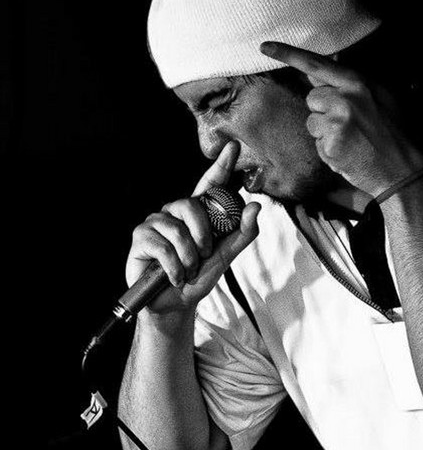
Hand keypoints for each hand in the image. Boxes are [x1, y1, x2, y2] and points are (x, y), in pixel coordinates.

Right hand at [125, 142, 260, 314]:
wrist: (176, 302)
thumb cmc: (200, 275)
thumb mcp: (226, 255)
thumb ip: (243, 233)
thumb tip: (255, 207)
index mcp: (198, 212)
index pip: (210, 183)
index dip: (221, 164)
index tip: (233, 147)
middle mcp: (176, 211)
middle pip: (191, 205)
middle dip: (203, 235)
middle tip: (204, 255)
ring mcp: (156, 222)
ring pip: (177, 229)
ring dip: (189, 257)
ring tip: (188, 269)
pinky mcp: (141, 236)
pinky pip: (162, 246)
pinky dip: (175, 267)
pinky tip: (175, 276)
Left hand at [260, 41, 422, 196]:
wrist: (403, 170)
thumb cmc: (394, 135)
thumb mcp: (382, 98)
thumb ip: (352, 84)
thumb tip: (324, 69)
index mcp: (358, 82)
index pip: (316, 63)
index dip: (288, 53)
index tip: (264, 46)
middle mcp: (345, 97)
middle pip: (313, 97)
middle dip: (324, 112)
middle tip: (350, 126)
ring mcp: (337, 120)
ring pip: (312, 122)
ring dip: (325, 133)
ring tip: (350, 141)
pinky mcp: (330, 143)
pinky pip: (317, 143)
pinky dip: (328, 151)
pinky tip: (348, 154)